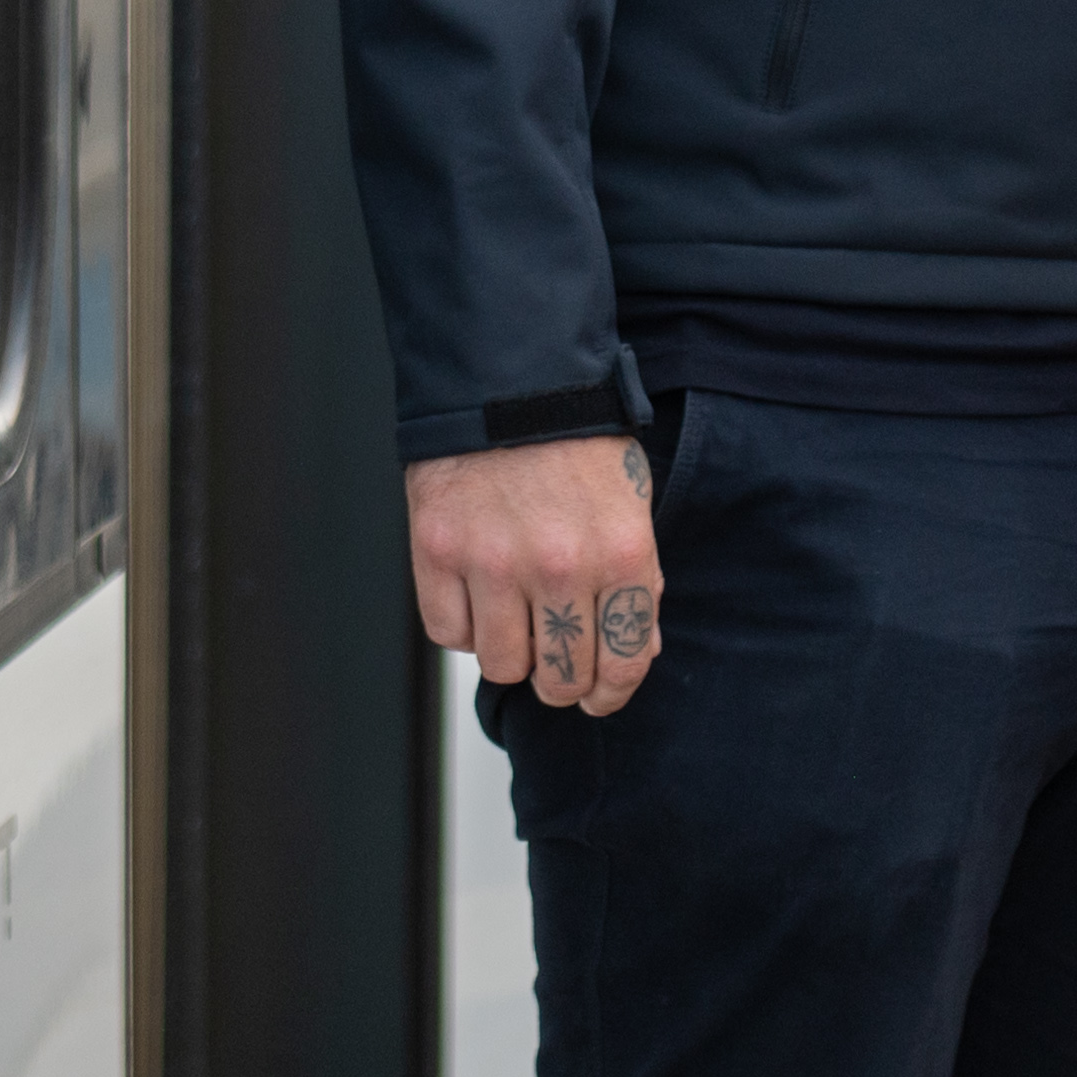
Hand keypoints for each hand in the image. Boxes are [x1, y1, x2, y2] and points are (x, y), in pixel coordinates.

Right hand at [403, 433, 661, 715]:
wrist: (509, 381)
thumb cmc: (575, 441)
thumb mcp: (630, 506)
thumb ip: (637, 581)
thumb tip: (635, 651)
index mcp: (620, 554)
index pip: (622, 663)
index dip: (610, 693)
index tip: (598, 695)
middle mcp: (559, 566)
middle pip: (560, 679)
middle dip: (562, 681)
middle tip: (555, 662)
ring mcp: (494, 562)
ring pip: (501, 666)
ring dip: (510, 651)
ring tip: (515, 616)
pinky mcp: (439, 553)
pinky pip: (450, 635)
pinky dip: (464, 625)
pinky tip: (479, 593)